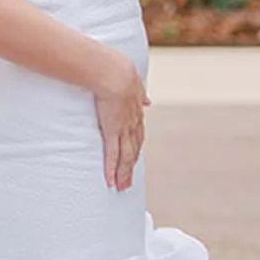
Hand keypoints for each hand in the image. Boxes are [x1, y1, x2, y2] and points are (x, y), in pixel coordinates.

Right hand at [90, 50, 149, 191]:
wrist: (115, 73)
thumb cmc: (121, 72)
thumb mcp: (136, 84)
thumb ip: (141, 94)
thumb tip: (149, 100)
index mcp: (137, 112)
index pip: (137, 135)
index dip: (135, 148)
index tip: (134, 157)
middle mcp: (132, 124)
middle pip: (133, 150)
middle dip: (131, 166)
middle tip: (128, 181)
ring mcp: (123, 129)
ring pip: (125, 157)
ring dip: (124, 174)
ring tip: (122, 187)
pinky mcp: (111, 131)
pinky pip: (112, 155)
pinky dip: (112, 170)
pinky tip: (111, 181)